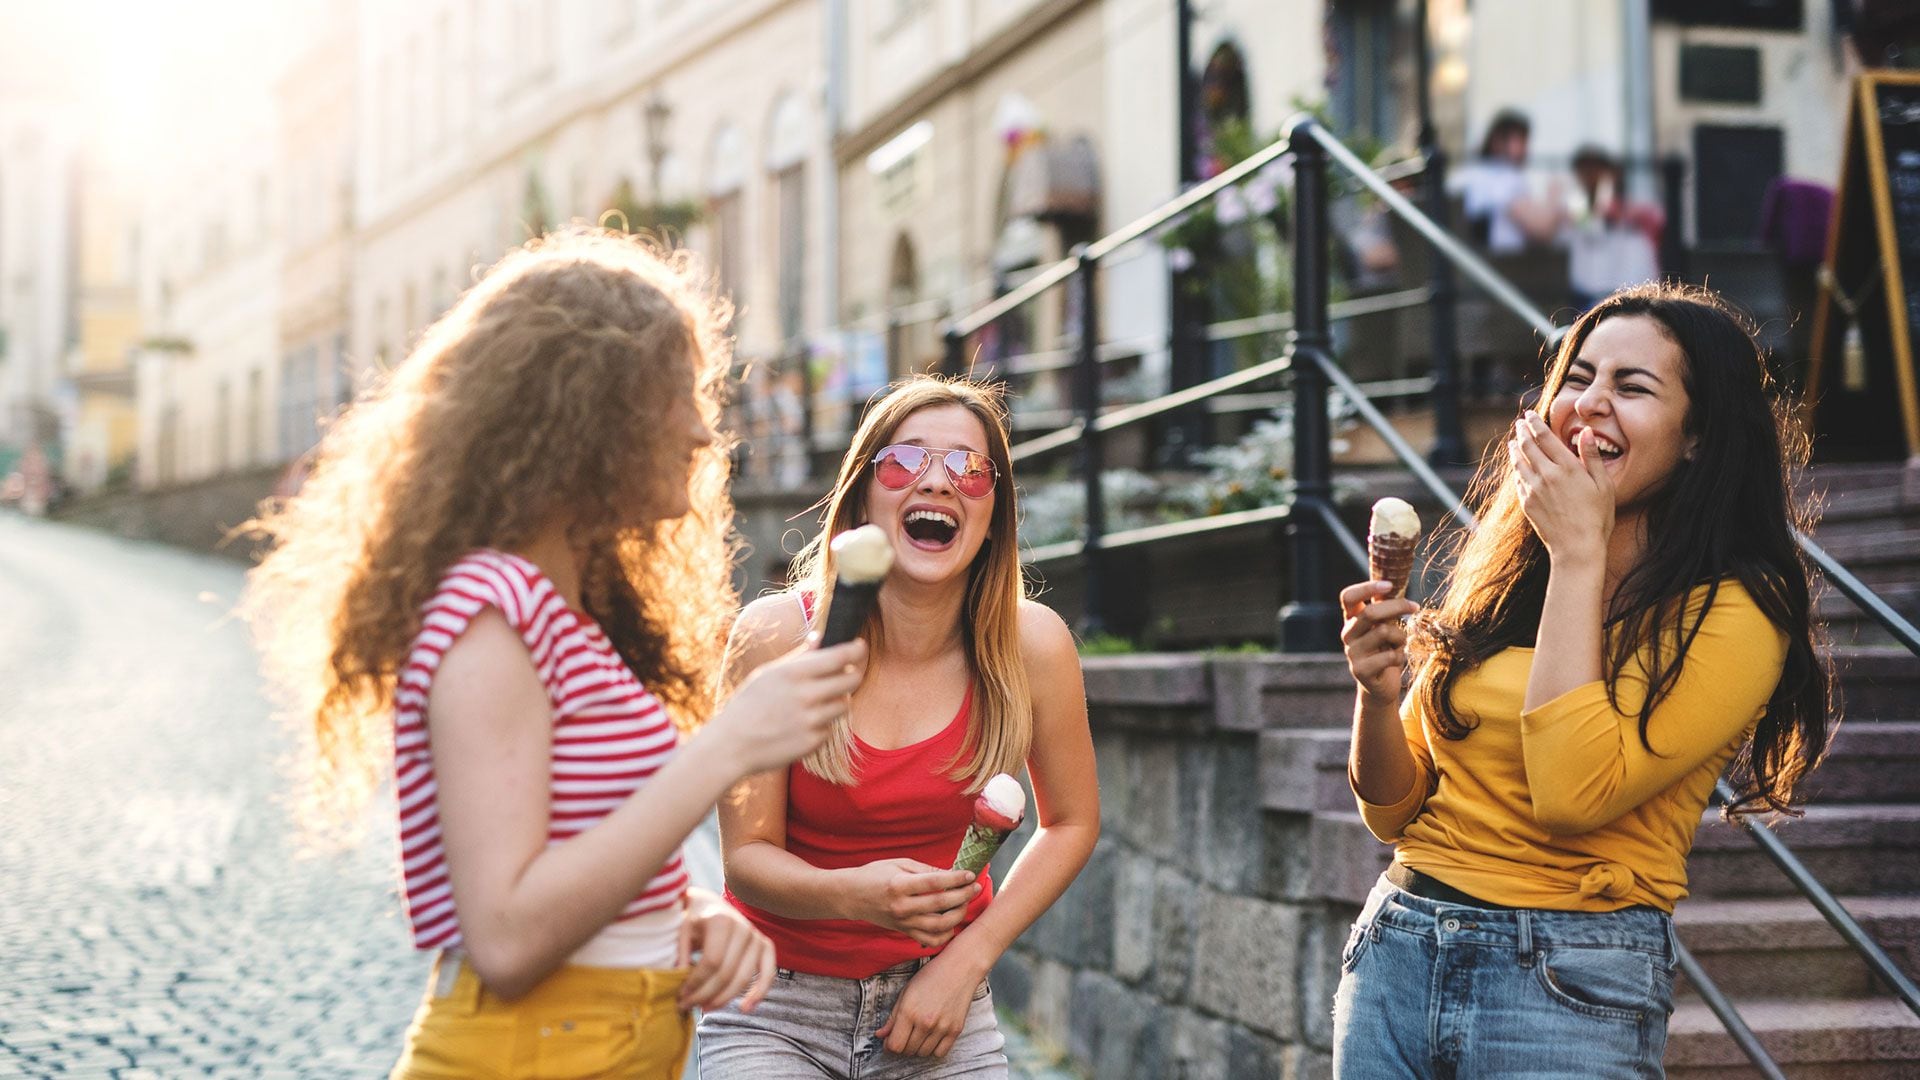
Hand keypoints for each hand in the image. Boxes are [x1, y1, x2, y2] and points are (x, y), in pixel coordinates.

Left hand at [675, 887, 777, 1012]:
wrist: (708, 904)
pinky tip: (746, 1008)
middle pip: (726, 974)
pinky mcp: (765, 946)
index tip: (680, 995)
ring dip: (724, 999)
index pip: (711, 962)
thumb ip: (680, 951)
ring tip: (705, 1008)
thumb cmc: (692, 919)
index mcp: (722, 921)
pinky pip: (768, 974)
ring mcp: (756, 937)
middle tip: (687, 1006)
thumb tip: (679, 977)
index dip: (695, 983)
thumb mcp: (681, 929)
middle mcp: (743, 928)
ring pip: (743, 979)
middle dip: (705, 995)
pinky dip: (759, 992)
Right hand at [710, 637, 866, 775]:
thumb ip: (799, 657)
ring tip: (813, 703)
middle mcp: (805, 696)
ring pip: (844, 705)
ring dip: (836, 701)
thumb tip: (820, 637)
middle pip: (851, 680)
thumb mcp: (769, 674)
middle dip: (853, 675)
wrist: (732, 745)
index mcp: (793, 673)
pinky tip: (800, 725)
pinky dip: (821, 725)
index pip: (839, 657)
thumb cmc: (749, 705)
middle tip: (846, 675)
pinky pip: (830, 728)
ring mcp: (811, 721)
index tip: (860, 646)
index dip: (855, 650)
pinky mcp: (813, 742)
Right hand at [838, 858, 979, 947]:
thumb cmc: (874, 875)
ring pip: (939, 925)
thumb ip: (925, 870)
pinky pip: (930, 940)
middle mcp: (902, 906)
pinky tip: (951, 923)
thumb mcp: (898, 864)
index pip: (935, 883)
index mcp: (900, 885)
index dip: (956, 879)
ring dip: (958, 915)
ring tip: (965, 903)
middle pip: (941, 904)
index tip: (970, 874)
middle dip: (963, 895)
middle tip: (974, 887)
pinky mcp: (904, 932)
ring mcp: (903, 922)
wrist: (850, 896)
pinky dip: (945, 935)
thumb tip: (950, 872)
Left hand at [877, 951, 981, 1057]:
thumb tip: (880, 1035)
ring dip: (917, 1048)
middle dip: (902, 1046)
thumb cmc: (931, 976)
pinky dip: (933, 1050)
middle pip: (908, 1051)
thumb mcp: (906, 992)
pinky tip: (931, 1038)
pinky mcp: (956, 1030)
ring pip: (923, 1053)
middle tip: (904, 1035)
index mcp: (909, 1011)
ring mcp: (942, 1028)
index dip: (889, 1046)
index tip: (890, 1041)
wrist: (960, 968)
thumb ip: (893, 1017)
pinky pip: (940, 1053)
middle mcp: (925, 1022)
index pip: (895, 1045)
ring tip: (918, 1034)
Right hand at [1340, 581, 1418, 703]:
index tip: (1389, 585)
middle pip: (1370, 612)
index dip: (1367, 588)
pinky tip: (1396, 661)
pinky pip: (1389, 656)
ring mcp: (1351, 653)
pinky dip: (1399, 656)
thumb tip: (1398, 586)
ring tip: (1399, 645)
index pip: (1348, 597)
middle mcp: (1347, 634)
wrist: (1380, 687)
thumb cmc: (1385, 651)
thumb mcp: (1385, 627)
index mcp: (1351, 620)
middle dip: (1397, 606)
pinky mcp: (1360, 671)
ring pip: (1383, 632)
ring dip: (1400, 636)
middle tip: (1415, 606)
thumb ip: (1386, 611)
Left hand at [1508, 413, 1612, 557]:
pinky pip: (1518, 481)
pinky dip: (1516, 469)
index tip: (1529, 415)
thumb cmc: (1597, 517)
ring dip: (1515, 449)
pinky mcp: (1527, 503)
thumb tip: (1585, 431)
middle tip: (1520, 423)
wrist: (1576, 548)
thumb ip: (1591, 456)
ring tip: (1513, 441)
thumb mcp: (1603, 485)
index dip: (1535, 424)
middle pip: (1528, 446)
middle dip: (1522, 432)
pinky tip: (1517, 467)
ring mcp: (1533, 489)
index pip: (1545, 437)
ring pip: (1519, 462)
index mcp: (1567, 467)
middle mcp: (1546, 475)